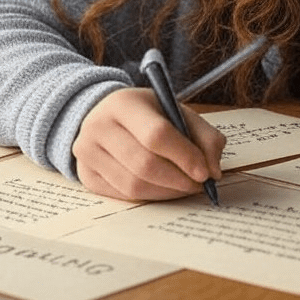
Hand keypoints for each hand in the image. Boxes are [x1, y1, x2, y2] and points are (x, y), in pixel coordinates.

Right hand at [72, 87, 225, 200]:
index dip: (184, 156)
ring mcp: (87, 152)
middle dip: (177, 179)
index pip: (156, 134)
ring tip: (184, 187)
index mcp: (124, 103)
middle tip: (198, 184)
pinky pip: (122, 196)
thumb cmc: (149, 114)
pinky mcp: (86, 175)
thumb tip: (213, 171)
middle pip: (143, 164)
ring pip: (132, 185)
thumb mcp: (178, 112)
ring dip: (166, 192)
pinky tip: (164, 189)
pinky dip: (149, 197)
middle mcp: (99, 126)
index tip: (204, 173)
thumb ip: (204, 136)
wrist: (106, 115)